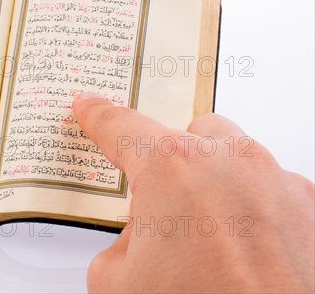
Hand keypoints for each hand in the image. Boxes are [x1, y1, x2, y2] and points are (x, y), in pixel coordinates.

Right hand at [73, 92, 313, 292]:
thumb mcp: (118, 280)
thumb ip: (120, 241)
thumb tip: (139, 239)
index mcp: (170, 167)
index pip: (121, 126)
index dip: (99, 116)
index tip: (91, 107)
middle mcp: (228, 162)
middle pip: (188, 134)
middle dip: (171, 161)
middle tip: (162, 204)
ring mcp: (275, 180)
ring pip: (233, 156)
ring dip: (213, 182)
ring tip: (206, 234)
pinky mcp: (307, 207)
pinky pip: (269, 189)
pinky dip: (250, 209)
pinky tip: (239, 248)